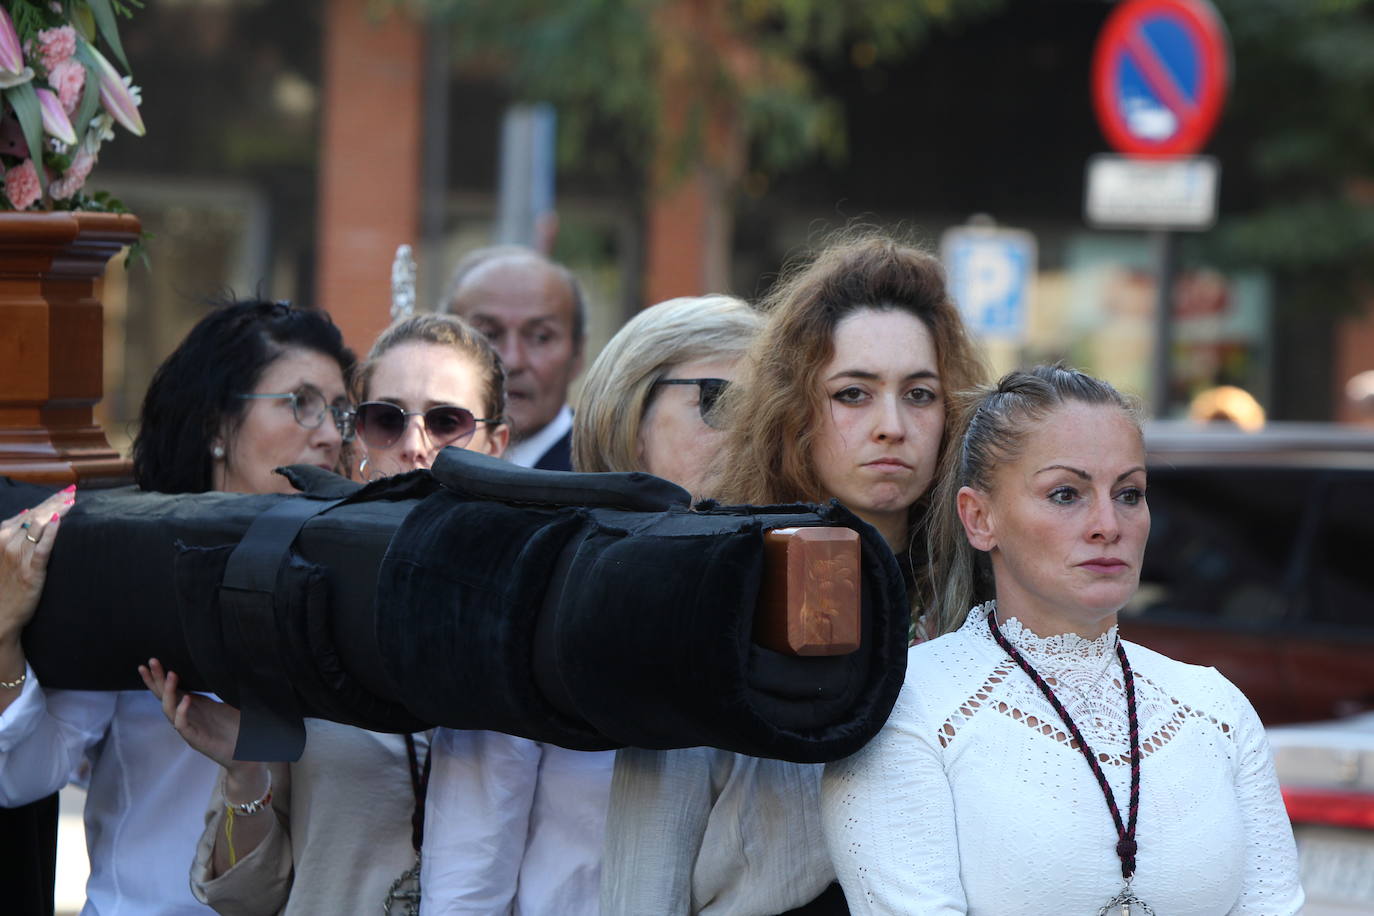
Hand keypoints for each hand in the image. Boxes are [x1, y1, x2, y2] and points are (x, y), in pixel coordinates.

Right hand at [0, 486, 75, 643]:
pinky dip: (51, 533)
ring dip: (57, 512)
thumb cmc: (3, 583)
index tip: (64, 492)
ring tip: (73, 502)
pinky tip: (61, 520)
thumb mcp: (1, 554)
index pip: (28, 513)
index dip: (48, 501)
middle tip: (73, 492)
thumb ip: (11, 534)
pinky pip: (42, 548)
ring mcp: (18, 557)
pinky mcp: (30, 571)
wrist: (0, 615)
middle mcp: (7, 543)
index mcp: (0, 537)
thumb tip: (25, 514)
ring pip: (40, 527)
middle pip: (36, 516)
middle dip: (55, 501)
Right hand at [138, 658, 242, 769]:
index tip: (152, 661)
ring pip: (169, 709)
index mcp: (192, 706)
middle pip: (164, 696)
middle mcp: (186, 716)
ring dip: (168, 692)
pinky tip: (187, 699)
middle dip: (156, 679)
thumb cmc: (236, 728)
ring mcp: (189, 728)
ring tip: (171, 674)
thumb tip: (224, 664)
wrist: (245, 753)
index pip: (169, 690)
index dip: (159, 677)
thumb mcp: (228, 701)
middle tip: (151, 662)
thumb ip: (221, 687)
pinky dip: (182, 712)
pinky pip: (182, 725)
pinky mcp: (195, 739)